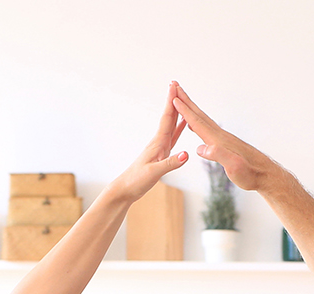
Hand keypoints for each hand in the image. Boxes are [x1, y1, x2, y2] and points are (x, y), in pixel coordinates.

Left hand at [103, 82, 190, 204]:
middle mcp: (159, 141)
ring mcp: (160, 147)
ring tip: (183, 100)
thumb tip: (187, 154)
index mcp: (158, 143)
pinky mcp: (162, 154)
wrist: (126, 189)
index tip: (175, 86)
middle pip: (169, 117)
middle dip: (174, 101)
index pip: (167, 118)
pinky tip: (183, 124)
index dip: (172, 102)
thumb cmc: (137, 181)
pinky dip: (179, 128)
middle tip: (178, 85)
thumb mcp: (155, 173)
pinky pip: (173, 137)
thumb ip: (171, 163)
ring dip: (177, 112)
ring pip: (172, 125)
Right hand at [171, 82, 272, 191]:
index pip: (198, 123)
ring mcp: (223, 139)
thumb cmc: (250, 174)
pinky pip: (207, 129)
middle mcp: (220, 136)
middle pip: (199, 115)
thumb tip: (201, 148)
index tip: (174, 99)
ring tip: (182, 101)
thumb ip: (218, 155)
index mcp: (218, 141)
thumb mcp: (233, 167)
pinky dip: (198, 122)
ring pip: (203, 120)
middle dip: (186, 101)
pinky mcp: (226, 144)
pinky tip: (195, 124)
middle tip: (176, 86)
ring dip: (191, 109)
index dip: (185, 111)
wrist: (265, 175)